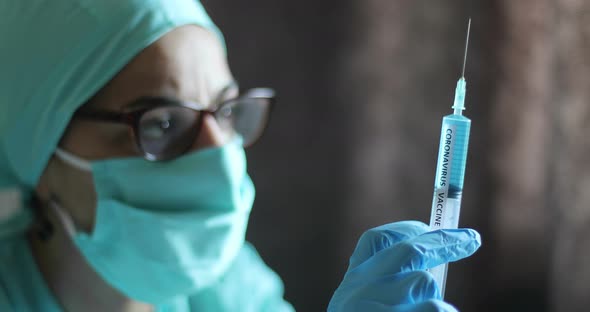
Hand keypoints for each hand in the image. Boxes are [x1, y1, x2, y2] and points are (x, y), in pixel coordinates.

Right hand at [328, 221, 480, 311]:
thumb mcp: (369, 309)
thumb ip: (388, 287)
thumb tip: (431, 259)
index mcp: (353, 285)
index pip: (375, 242)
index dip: (405, 229)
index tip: (427, 225)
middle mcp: (358, 293)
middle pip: (408, 253)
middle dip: (444, 242)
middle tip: (471, 239)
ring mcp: (374, 309)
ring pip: (424, 285)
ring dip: (438, 301)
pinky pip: (436, 310)